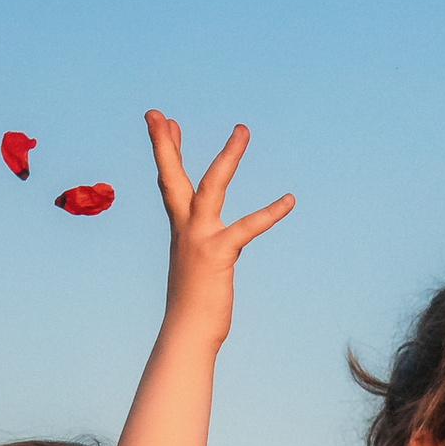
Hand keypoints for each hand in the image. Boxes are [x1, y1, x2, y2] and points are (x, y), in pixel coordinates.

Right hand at [149, 113, 293, 343]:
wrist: (187, 333)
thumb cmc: (194, 305)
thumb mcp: (194, 265)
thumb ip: (199, 249)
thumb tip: (206, 249)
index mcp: (180, 228)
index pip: (169, 181)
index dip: (167, 150)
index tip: (164, 122)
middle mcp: (184, 228)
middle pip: (171, 177)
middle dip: (163, 144)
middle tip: (155, 113)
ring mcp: (199, 238)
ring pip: (211, 187)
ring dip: (227, 157)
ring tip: (242, 130)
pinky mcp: (218, 253)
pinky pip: (247, 227)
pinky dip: (270, 213)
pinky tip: (289, 200)